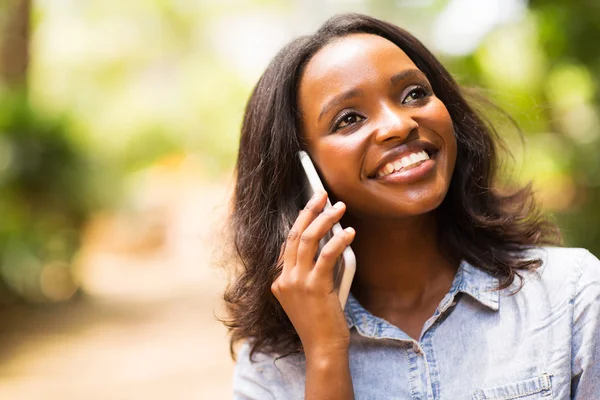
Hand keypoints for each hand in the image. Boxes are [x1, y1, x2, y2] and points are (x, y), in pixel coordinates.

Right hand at [271, 191, 355, 358]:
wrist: (323, 348)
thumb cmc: (321, 322)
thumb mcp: (310, 293)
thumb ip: (313, 269)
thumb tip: (329, 241)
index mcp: (279, 280)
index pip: (288, 243)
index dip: (300, 221)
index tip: (312, 206)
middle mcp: (283, 278)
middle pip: (294, 235)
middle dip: (309, 210)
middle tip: (321, 194)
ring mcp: (296, 282)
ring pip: (307, 239)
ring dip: (325, 219)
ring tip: (339, 207)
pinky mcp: (314, 286)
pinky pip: (326, 256)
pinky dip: (338, 241)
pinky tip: (349, 233)